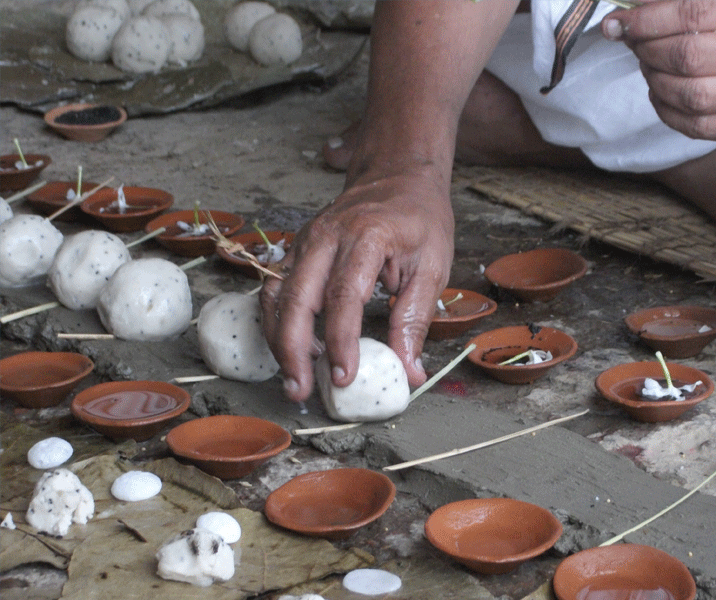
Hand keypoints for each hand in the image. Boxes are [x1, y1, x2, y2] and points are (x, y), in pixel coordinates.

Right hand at [260, 164, 453, 402]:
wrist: (398, 175)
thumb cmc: (419, 220)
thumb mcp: (432, 267)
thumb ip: (415, 320)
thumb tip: (410, 372)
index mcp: (366, 236)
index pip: (344, 296)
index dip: (340, 341)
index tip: (344, 376)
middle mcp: (326, 236)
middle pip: (297, 297)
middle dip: (293, 349)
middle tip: (300, 390)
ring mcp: (306, 240)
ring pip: (277, 294)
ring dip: (279, 340)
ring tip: (293, 379)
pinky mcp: (297, 248)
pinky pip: (276, 288)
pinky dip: (279, 321)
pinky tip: (297, 349)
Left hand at [601, 0, 715, 139]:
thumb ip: (677, 1)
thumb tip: (627, 14)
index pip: (693, 12)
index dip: (647, 19)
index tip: (618, 23)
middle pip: (688, 55)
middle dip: (648, 50)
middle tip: (635, 44)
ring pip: (691, 94)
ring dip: (656, 80)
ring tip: (649, 66)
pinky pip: (695, 125)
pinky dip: (666, 110)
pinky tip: (660, 92)